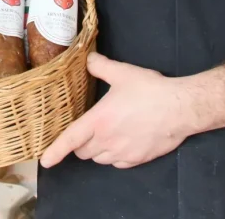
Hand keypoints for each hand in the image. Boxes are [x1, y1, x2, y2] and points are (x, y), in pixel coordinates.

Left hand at [40, 53, 192, 169]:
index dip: (55, 150)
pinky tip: (123, 141)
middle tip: (89, 127)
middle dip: (81, 142)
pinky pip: (117, 163)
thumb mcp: (123, 73)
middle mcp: (107, 140)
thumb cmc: (150, 90)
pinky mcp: (136, 160)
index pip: (70, 139)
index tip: (45, 160)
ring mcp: (122, 153)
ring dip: (97, 149)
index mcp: (99, 120)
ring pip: (99, 158)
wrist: (179, 108)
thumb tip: (89, 59)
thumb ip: (102, 67)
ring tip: (107, 132)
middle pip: (83, 151)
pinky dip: (114, 155)